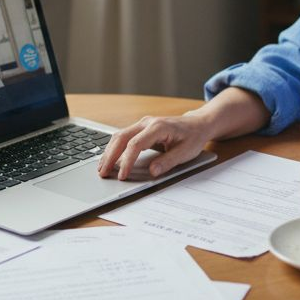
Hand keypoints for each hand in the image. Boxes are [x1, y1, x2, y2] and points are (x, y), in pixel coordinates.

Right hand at [97, 114, 213, 180]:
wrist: (197, 124)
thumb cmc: (193, 137)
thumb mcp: (186, 152)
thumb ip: (169, 161)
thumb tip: (152, 171)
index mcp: (158, 127)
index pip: (136, 144)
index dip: (127, 161)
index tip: (122, 175)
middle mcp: (147, 123)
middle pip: (122, 138)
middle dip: (110, 156)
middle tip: (102, 173)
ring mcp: (142, 124)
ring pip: (119, 136)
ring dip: (109, 152)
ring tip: (101, 168)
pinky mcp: (140, 129)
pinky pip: (123, 137)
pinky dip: (114, 148)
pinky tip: (109, 159)